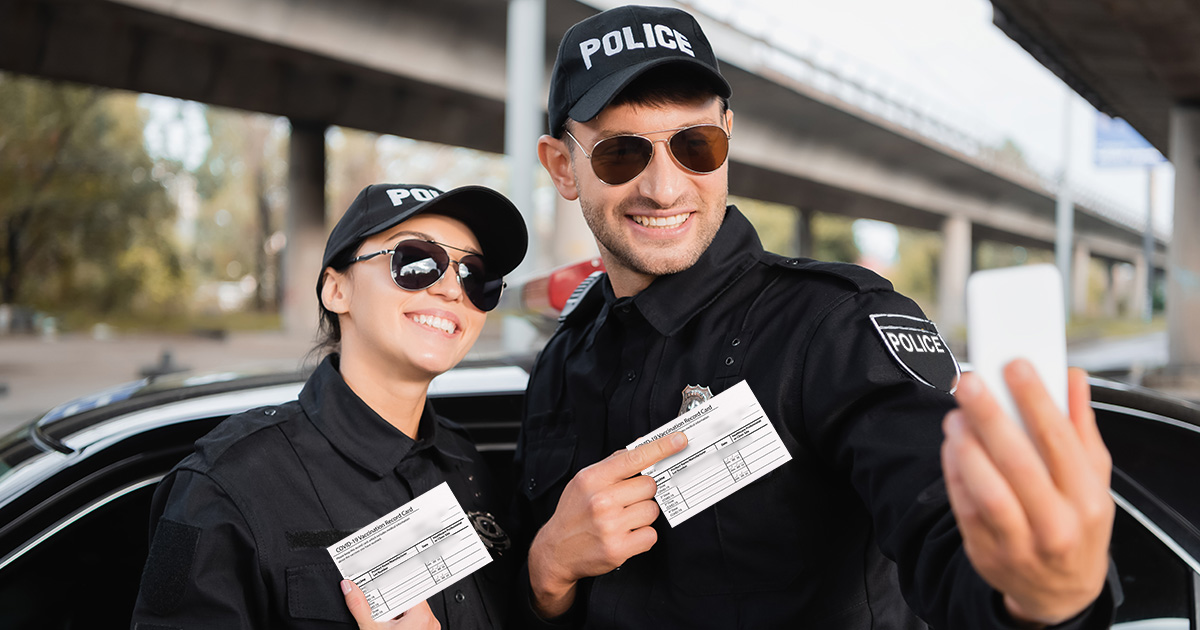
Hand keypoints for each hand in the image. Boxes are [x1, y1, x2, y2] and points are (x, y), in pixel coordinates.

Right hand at [342, 580, 439, 629]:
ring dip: (396, 614)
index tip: (383, 581)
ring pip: (411, 613)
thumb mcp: (370, 628)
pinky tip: (388, 627)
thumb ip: (359, 606)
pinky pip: (414, 624)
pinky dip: (401, 623)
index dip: (393, 585)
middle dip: (391, 602)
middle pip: (408, 600)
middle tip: (380, 607)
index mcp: (422, 616)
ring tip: (384, 621)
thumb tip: (350, 588)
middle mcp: (430, 623)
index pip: (409, 588)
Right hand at [528, 432, 687, 618]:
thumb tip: (642, 447)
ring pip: (652, 510)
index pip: (634, 457)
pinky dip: (643, 535)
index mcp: (592, 479)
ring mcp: (610, 526)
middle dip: (644, 492)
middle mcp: (601, 501)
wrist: (556, 551)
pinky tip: (626, 535)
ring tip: (624, 519)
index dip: (661, 447)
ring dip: (644, 514)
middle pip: (650, 485)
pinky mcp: (618, 549)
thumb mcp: (584, 482)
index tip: (679, 440)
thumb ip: (612, 465)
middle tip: (627, 500)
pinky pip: (651, 534)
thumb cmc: (574, 513)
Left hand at [942, 360, 1112, 626]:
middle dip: (989, 415)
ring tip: (956, 416)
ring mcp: (1018, 542)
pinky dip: (954, 471)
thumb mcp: (1094, 481)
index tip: (1014, 365)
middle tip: (969, 382)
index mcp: (1087, 500)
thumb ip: (1081, 427)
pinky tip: (952, 446)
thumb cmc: (1078, 526)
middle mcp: (1056, 524)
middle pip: (1017, 461)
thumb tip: (1071, 377)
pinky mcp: (985, 551)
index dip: (1035, 399)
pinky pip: (963, 505)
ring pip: (986, 487)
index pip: (1059, 441)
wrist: (1059, 593)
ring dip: (965, 445)